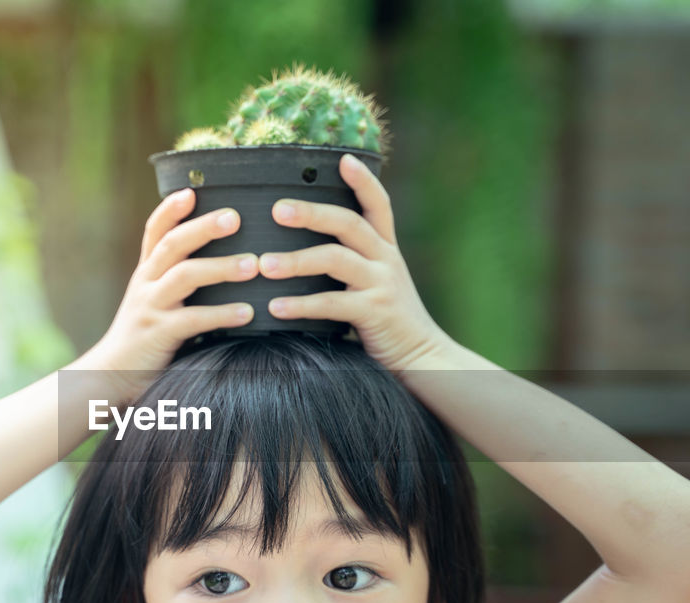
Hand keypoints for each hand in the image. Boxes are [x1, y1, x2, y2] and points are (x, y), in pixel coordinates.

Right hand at [78, 189, 258, 401]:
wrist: (109, 376)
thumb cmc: (143, 337)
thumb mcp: (154, 302)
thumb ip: (177, 281)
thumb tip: (224, 263)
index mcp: (146, 272)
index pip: (155, 230)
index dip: (171, 209)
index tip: (192, 190)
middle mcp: (145, 283)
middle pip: (173, 245)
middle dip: (204, 228)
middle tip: (235, 217)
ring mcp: (150, 307)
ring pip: (184, 276)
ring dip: (221, 267)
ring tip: (253, 266)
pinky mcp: (159, 334)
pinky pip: (193, 320)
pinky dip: (222, 314)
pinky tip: (247, 313)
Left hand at [258, 153, 452, 377]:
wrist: (423, 358)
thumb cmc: (389, 322)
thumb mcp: (377, 284)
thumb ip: (352, 267)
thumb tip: (303, 254)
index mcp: (386, 249)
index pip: (379, 204)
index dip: (363, 180)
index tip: (343, 159)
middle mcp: (386, 260)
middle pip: (349, 223)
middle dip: (312, 213)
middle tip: (277, 209)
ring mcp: (382, 285)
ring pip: (336, 259)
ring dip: (297, 260)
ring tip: (265, 265)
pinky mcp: (375, 313)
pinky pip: (332, 304)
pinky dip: (301, 305)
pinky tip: (275, 308)